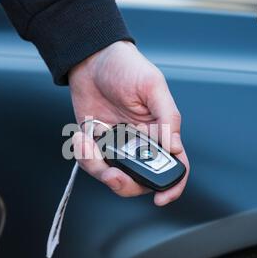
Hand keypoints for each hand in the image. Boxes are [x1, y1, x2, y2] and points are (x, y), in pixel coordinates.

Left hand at [68, 41, 188, 205]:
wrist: (90, 59)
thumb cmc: (125, 67)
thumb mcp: (152, 86)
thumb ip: (167, 118)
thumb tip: (175, 148)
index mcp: (160, 131)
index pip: (174, 165)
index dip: (172, 186)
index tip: (161, 198)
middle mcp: (141, 143)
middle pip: (140, 179)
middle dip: (125, 183)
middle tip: (113, 174)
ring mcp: (118, 145)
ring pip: (112, 175)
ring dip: (98, 168)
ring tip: (87, 143)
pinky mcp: (96, 144)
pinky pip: (91, 163)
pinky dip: (83, 156)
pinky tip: (81, 137)